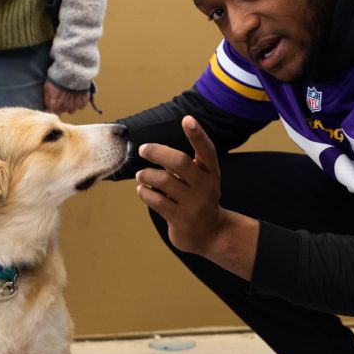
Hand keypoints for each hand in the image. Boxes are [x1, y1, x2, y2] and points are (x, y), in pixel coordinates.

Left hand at [43, 80, 89, 114]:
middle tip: (61, 97)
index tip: (52, 106)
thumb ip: (47, 98)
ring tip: (69, 97)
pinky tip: (77, 96)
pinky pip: (81, 106)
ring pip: (71, 111)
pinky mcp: (83, 101)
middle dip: (60, 106)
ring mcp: (75, 105)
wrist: (72, 71)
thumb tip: (46, 105)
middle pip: (61, 111)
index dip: (51, 109)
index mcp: (54, 104)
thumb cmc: (58, 77)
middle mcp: (64, 107)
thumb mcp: (47, 86)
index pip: (51, 113)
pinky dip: (79, 102)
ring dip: (69, 105)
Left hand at [135, 116, 227, 255]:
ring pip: (163, 181)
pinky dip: (144, 192)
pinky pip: (155, 200)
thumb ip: (184, 164)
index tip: (187, 119)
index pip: (206, 149)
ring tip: (142, 175)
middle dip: (157, 152)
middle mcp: (205, 186)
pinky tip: (143, 191)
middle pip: (179, 162)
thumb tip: (152, 148)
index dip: (197, 134)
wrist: (210, 234)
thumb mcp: (201, 179)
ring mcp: (193, 204)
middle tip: (143, 149)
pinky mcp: (181, 219)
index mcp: (211, 172)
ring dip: (146, 175)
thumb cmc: (198, 198)